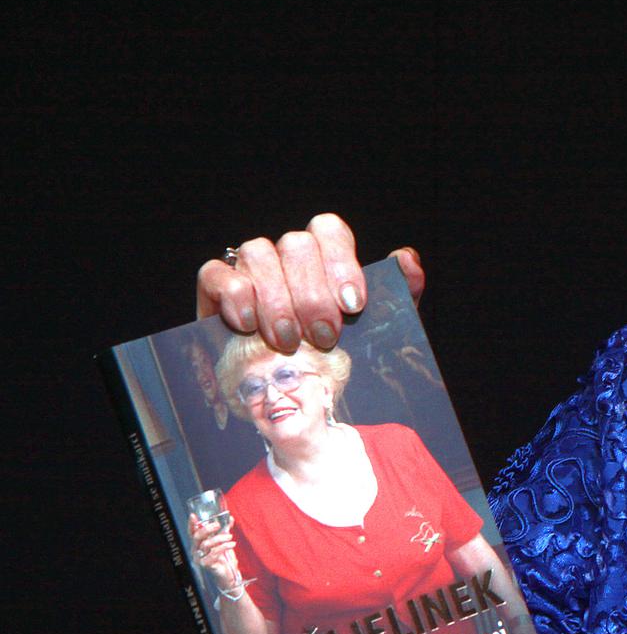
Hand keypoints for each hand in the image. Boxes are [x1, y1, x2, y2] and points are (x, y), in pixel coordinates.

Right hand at [189, 513, 241, 591]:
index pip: (192, 533)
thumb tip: (230, 518)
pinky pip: (213, 554)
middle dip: (207, 529)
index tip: (193, 515)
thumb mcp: (224, 541)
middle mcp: (196, 551)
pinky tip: (232, 544)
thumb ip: (225, 530)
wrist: (229, 574)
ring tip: (230, 537)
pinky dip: (223, 547)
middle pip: (197, 537)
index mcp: (199, 544)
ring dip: (219, 538)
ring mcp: (199, 558)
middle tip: (218, 525)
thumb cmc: (224, 558)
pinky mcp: (206, 565)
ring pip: (205, 544)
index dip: (191, 524)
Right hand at [195, 213, 423, 351]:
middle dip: (312, 294)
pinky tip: (249, 324)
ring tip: (289, 341)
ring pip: (258, 253)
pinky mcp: (214, 292)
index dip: (341, 261)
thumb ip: (399, 295)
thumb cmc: (337, 361)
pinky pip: (214, 272)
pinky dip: (234, 294)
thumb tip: (406, 259)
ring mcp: (249, 271)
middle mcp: (286, 258)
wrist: (293, 405)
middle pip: (296, 244)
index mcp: (324, 258)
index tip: (352, 305)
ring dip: (277, 300)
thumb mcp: (377, 333)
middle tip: (324, 336)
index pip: (328, 229)